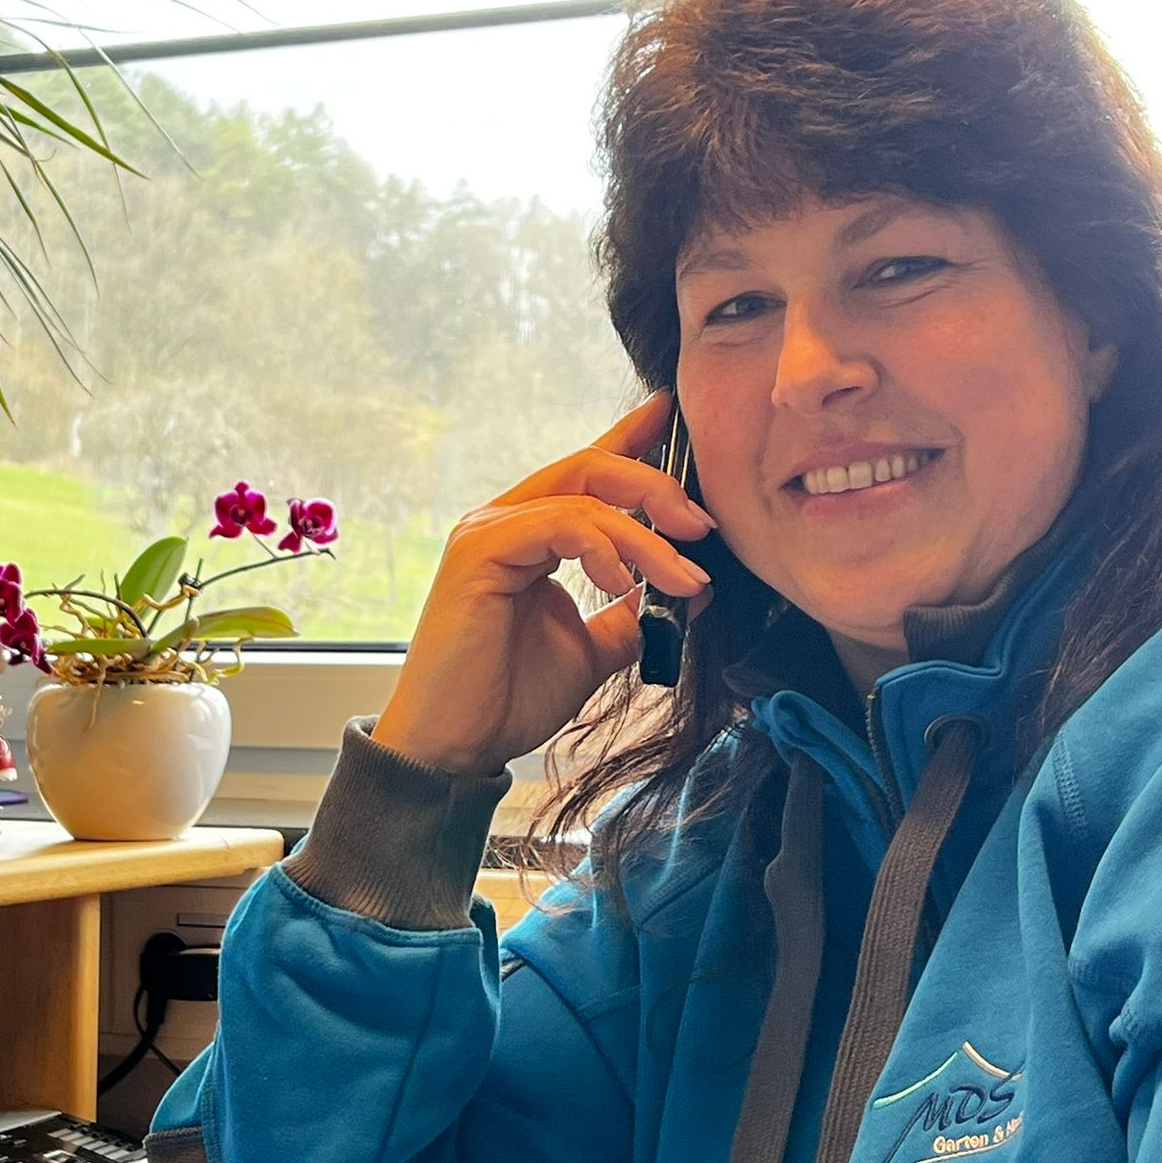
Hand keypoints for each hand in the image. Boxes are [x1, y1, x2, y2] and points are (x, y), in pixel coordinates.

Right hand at [370, 390, 714, 775]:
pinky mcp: (479, 551)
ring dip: (647, 536)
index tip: (673, 416)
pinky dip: (602, 547)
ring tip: (684, 579)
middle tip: (703, 526)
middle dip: (656, 486)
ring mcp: (489, 531)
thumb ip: (632, 616)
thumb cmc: (510, 698)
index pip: (587, 471)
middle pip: (592, 467)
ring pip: (584, 497)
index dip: (632, 437)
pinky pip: (557, 523)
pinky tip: (622, 583)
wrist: (459, 746)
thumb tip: (688, 592)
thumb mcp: (593, 650)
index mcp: (531, 534)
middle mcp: (506, 521)